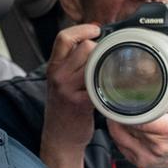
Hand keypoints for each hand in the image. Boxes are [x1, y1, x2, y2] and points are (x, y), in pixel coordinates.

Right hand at [42, 23, 101, 150]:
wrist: (60, 138)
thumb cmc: (65, 109)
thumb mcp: (60, 82)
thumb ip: (72, 63)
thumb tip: (94, 42)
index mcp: (53, 67)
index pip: (64, 37)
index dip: (82, 29)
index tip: (96, 29)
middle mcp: (58, 76)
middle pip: (85, 47)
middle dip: (100, 49)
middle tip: (105, 59)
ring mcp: (68, 89)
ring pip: (94, 62)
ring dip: (106, 64)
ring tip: (109, 73)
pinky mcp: (81, 102)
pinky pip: (100, 83)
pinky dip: (110, 81)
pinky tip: (114, 84)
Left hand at [108, 75, 167, 167]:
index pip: (139, 118)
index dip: (127, 107)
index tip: (123, 96)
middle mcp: (155, 146)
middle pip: (126, 124)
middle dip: (121, 110)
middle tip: (119, 98)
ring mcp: (145, 156)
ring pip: (118, 134)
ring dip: (116, 120)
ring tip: (120, 109)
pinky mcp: (138, 162)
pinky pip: (119, 144)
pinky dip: (118, 132)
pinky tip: (122, 123)